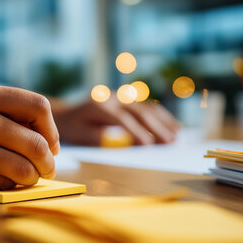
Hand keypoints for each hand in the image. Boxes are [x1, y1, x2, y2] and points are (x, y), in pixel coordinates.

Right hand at [0, 81, 59, 195]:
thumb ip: (4, 111)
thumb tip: (48, 136)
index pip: (36, 106)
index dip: (51, 129)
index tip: (51, 144)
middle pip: (34, 142)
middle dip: (48, 162)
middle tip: (47, 169)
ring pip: (21, 169)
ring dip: (30, 178)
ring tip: (26, 177)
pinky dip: (5, 186)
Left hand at [50, 96, 179, 145]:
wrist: (65, 113)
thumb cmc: (72, 128)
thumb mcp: (79, 135)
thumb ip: (98, 138)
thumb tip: (121, 142)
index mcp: (99, 106)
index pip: (121, 119)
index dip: (136, 132)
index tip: (149, 145)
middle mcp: (112, 98)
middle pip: (138, 112)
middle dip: (155, 128)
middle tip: (170, 142)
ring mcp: (120, 97)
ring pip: (146, 107)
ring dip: (162, 121)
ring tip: (177, 135)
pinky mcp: (126, 99)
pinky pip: (146, 106)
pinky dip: (160, 116)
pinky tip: (173, 126)